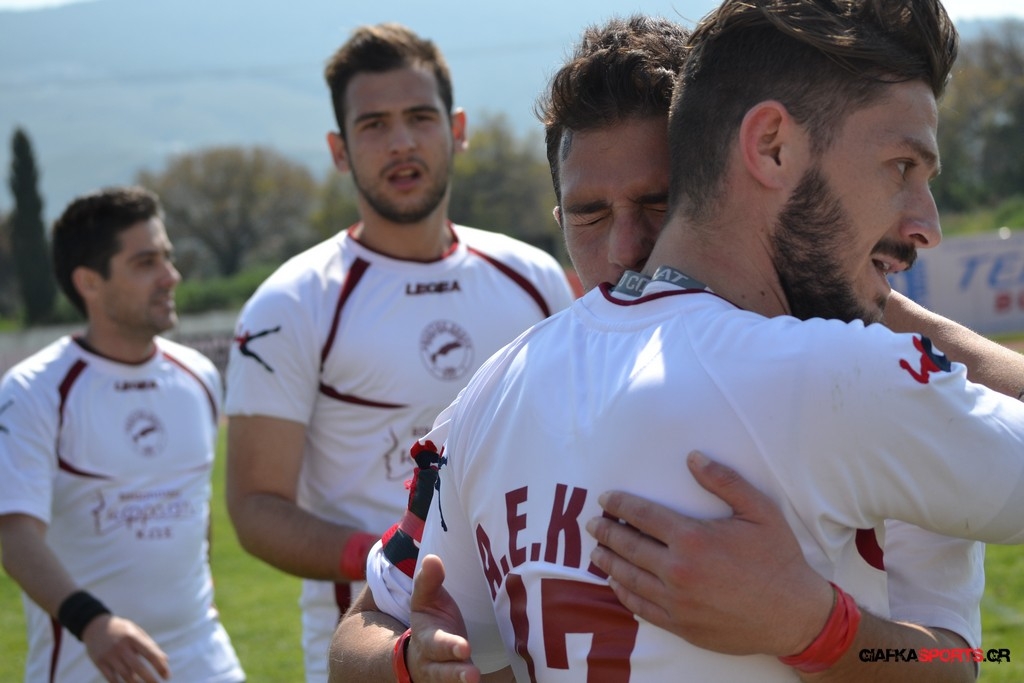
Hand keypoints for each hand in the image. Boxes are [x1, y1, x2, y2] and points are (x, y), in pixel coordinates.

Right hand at [82, 613, 169, 681]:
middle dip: (150, 678)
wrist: (95, 626)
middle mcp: (121, 646)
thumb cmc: (121, 630)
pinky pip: (111, 678)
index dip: (160, 666)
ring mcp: (109, 655)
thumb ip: (150, 645)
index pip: (150, 653)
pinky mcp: (99, 662)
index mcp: (133, 637)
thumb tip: (165, 660)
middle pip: (138, 667)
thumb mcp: (136, 632)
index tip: (167, 676)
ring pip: (125, 675)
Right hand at [407, 554, 481, 682]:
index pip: (436, 643)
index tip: (464, 647)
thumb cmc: (431, 621)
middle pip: (442, 671)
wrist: (420, 654)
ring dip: (462, 682)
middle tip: (473, 675)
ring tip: (476, 680)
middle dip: (456, 673)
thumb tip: (432, 558)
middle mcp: (434, 664)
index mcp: (427, 639)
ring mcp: (446, 678)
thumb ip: (429, 581)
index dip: (449, 647)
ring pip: (451, 682)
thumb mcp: (426, 600)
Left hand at [586, 450, 832, 656]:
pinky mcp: (679, 624)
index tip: (605, 499)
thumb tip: (693, 457)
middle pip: (628, 546)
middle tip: (592, 523)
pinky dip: (623, 592)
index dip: (619, 505)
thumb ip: (725, 481)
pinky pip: (640, 606)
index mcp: (692, 538)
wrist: (792, 615)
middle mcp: (678, 570)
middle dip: (606, 531)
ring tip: (596, 551)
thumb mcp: (760, 512)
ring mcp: (676, 601)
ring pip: (628, 577)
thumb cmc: (778, 559)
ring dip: (608, 561)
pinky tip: (616, 583)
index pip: (642, 515)